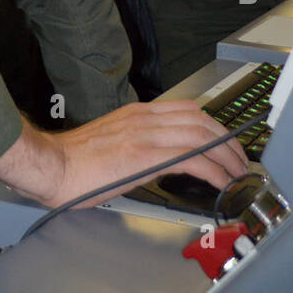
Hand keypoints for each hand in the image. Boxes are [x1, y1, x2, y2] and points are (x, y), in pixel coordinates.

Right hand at [0, 103, 248, 210]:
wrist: (51, 165)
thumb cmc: (73, 161)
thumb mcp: (111, 143)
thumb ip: (136, 145)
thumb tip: (156, 161)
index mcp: (136, 114)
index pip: (187, 110)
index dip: (214, 125)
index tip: (226, 142)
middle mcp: (144, 118)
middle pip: (201, 119)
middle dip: (227, 140)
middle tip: (241, 160)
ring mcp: (145, 134)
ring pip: (201, 136)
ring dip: (227, 155)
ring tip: (239, 173)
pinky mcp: (145, 156)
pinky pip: (191, 158)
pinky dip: (214, 169)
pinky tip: (222, 181)